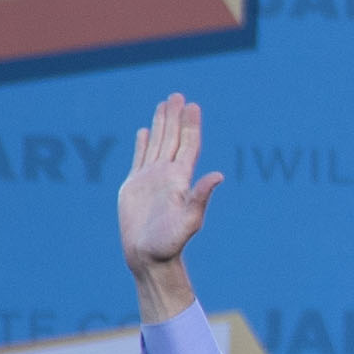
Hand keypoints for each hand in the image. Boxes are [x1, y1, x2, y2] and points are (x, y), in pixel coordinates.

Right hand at [118, 92, 219, 317]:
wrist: (147, 257)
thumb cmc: (170, 243)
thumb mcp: (189, 219)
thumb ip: (201, 197)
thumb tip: (219, 175)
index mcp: (180, 180)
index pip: (188, 146)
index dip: (191, 126)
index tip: (193, 105)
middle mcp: (167, 176)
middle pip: (173, 139)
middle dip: (175, 118)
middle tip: (178, 96)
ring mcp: (150, 179)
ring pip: (156, 144)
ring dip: (160, 124)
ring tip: (164, 104)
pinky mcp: (134, 186)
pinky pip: (139, 158)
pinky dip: (142, 144)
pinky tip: (144, 132)